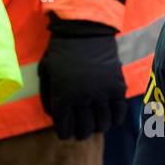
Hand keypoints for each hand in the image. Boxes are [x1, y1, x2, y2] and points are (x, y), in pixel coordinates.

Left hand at [38, 18, 126, 139]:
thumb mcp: (45, 72)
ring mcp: (102, 93)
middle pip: (84, 128)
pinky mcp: (117, 87)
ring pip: (102, 123)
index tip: (65, 134)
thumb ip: (47, 95)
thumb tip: (51, 116)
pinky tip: (111, 119)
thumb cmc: (61, 50)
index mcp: (63, 95)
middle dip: (81, 134)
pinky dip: (115, 119)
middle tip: (80, 134)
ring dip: (98, 128)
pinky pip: (119, 111)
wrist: (85, 30)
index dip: (64, 133)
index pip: (64, 127)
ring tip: (95, 127)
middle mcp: (83, 98)